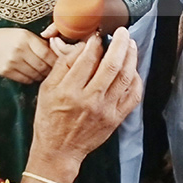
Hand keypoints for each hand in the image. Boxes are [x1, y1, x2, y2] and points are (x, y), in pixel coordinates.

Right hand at [0, 27, 55, 83]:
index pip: (47, 53)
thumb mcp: (23, 34)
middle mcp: (19, 50)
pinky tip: (32, 75)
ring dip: (42, 76)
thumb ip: (39, 42)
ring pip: (35, 75)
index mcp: (25, 38)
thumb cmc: (7, 38)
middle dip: (51, 70)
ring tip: (43, 73)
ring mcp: (12, 62)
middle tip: (54, 71)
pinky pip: (25, 79)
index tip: (60, 63)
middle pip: (42, 66)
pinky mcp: (6, 72)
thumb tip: (57, 53)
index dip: (56, 60)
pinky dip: (32, 79)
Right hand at [29, 29, 141, 178]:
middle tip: (122, 32)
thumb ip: (63, 65)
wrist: (59, 151)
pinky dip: (136, 79)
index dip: (95, 43)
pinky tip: (133, 69)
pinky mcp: (116, 118)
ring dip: (131, 57)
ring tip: (130, 44)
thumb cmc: (50, 118)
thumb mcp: (46, 89)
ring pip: (125, 78)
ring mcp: (106, 110)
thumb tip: (83, 46)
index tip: (98, 35)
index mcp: (69, 91)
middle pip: (111, 65)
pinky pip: (133, 95)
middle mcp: (89, 100)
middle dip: (119, 44)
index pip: (87, 59)